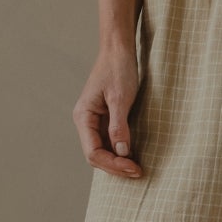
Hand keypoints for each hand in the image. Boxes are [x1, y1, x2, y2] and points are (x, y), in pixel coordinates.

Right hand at [74, 44, 144, 176]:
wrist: (118, 50)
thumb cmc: (118, 69)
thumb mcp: (120, 98)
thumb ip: (118, 125)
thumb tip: (121, 152)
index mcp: (83, 117)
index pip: (93, 152)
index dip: (112, 164)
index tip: (133, 168)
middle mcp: (85, 121)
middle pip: (96, 155)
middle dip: (115, 166)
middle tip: (138, 172)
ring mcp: (94, 120)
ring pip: (102, 150)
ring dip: (117, 161)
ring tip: (136, 168)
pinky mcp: (104, 117)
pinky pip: (109, 140)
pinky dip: (120, 151)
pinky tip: (132, 155)